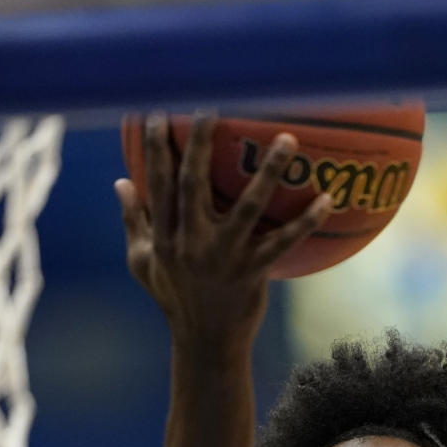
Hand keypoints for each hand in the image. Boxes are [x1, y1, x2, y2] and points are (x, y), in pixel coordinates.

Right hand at [114, 113, 331, 345]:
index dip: (155, 147)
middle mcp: (191, 242)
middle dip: (199, 143)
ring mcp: (224, 257)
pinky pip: (283, 241)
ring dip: (269, 171)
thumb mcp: (145, 263)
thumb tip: (120, 182)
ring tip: (286, 139)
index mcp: (164, 236)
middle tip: (211, 105)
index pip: (156, 183)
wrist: (206, 342)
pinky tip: (326, 199)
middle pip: (193, 183)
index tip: (156, 112)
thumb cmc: (175, 298)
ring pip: (248, 206)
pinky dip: (306, 221)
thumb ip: (135, 223)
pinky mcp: (253, 271)